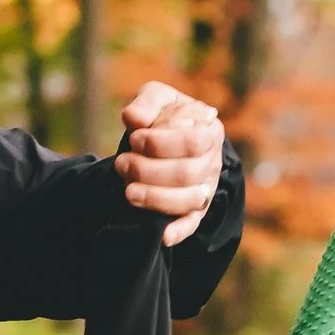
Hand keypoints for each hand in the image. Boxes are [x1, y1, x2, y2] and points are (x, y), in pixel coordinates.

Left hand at [115, 81, 225, 246]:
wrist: (174, 139)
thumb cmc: (165, 116)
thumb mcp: (158, 99)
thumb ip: (147, 102)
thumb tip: (133, 119)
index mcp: (209, 131)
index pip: (192, 142)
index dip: (159, 143)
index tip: (134, 139)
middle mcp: (212, 162)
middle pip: (187, 174)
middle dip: (148, 171)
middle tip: (121, 164)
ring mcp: (206, 188)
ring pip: (188, 200)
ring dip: (154, 197)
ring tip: (128, 191)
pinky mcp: (196, 210)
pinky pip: (192, 224)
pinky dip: (180, 231)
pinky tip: (164, 236)